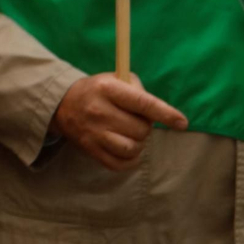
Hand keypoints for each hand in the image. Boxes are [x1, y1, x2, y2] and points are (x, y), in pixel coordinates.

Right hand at [50, 73, 186, 170]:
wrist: (61, 103)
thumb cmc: (98, 90)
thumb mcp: (115, 78)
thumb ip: (138, 90)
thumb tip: (159, 112)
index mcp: (108, 89)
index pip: (143, 103)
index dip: (166, 113)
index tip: (182, 123)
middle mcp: (99, 111)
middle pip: (141, 129)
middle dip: (144, 126)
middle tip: (134, 120)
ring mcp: (93, 133)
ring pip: (132, 148)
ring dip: (137, 143)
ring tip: (129, 134)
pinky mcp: (90, 149)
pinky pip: (120, 164)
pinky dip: (130, 159)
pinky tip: (126, 149)